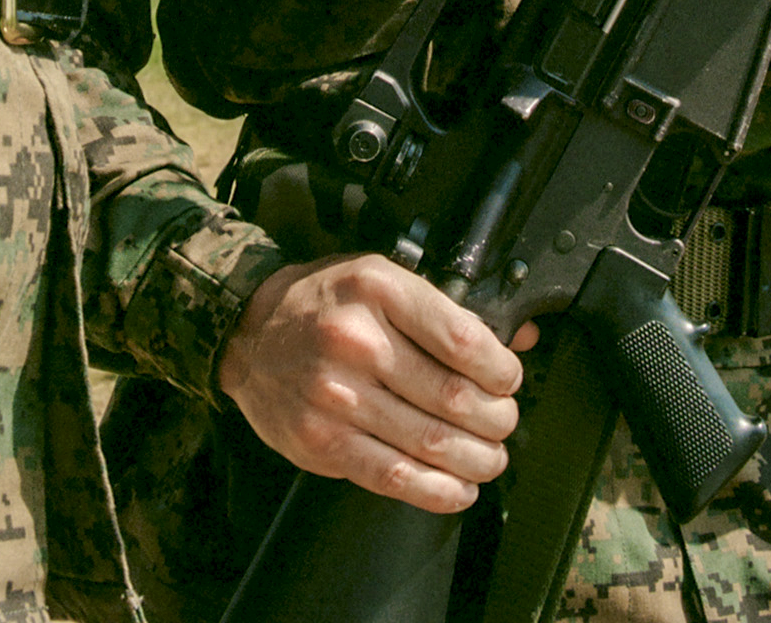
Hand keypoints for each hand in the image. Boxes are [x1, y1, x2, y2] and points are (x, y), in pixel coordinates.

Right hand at [215, 254, 523, 513]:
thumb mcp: (384, 280)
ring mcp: (336, 395)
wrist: (250, 332)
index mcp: (378, 289)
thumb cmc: (326, 303)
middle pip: (454, 397)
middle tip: (503, 423)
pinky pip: (395, 477)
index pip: (463, 340)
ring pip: (431, 442)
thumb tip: (521, 338)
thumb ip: (449, 310)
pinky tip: (458, 488)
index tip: (509, 380)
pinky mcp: (322, 441)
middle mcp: (357, 340)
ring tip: (489, 457)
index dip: (502, 371)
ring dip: (477, 459)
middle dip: (496, 419)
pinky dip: (438, 491)